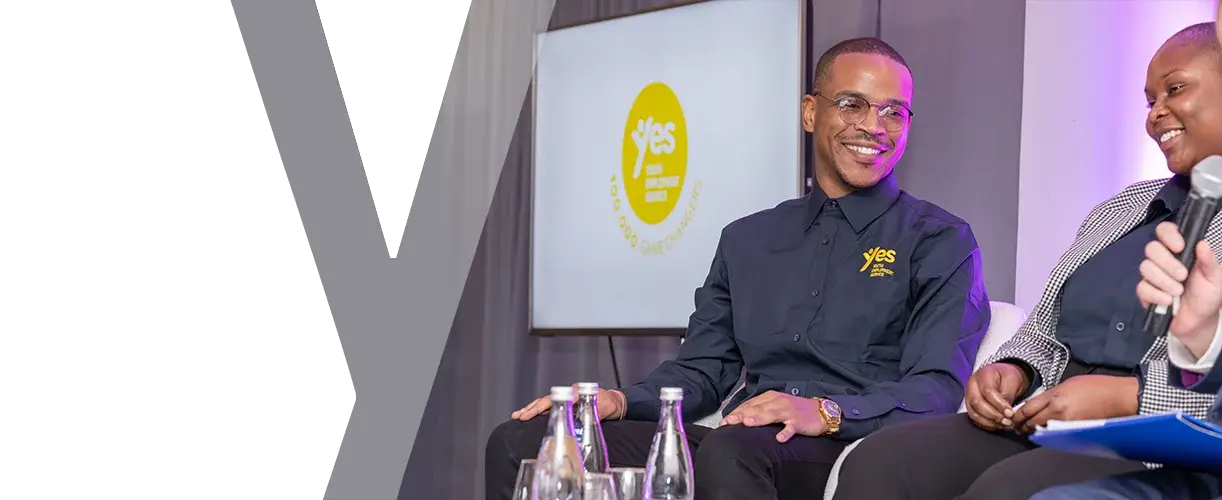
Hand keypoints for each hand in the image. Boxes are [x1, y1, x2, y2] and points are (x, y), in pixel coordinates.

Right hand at [510, 384, 623, 420]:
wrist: (615, 402)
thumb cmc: (609, 404)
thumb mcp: (603, 408)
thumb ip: (591, 411)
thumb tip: (580, 415)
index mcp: (575, 392)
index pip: (556, 399)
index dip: (543, 406)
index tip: (533, 412)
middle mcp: (569, 394)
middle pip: (546, 400)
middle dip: (531, 408)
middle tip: (518, 416)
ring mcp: (567, 398)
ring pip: (546, 403)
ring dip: (532, 409)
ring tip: (518, 415)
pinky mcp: (567, 404)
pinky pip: (550, 407)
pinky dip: (539, 411)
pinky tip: (529, 415)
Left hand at [718, 390, 825, 441]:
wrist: (821, 411)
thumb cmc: (795, 410)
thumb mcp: (775, 406)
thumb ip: (759, 410)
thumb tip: (740, 418)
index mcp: (770, 398)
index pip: (749, 404)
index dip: (736, 413)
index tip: (723, 422)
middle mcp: (778, 402)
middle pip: (757, 408)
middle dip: (742, 415)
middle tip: (728, 422)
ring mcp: (789, 411)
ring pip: (772, 414)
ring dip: (759, 418)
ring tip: (748, 423)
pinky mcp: (799, 421)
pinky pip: (792, 427)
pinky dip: (786, 432)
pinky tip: (780, 438)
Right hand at [963, 362, 1029, 430]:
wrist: (1003, 376)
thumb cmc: (1007, 377)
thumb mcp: (1012, 380)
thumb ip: (1008, 395)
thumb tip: (1006, 413)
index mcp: (983, 375)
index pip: (987, 391)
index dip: (999, 404)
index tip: (1010, 413)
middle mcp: (972, 385)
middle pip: (977, 403)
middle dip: (993, 415)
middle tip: (1007, 421)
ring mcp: (969, 396)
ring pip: (973, 412)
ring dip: (989, 422)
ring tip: (1003, 425)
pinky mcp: (970, 405)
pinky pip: (974, 418)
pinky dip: (985, 424)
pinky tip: (997, 425)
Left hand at [1009, 375, 1138, 433]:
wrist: (1118, 397)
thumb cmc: (1095, 387)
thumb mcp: (1067, 384)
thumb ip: (1050, 395)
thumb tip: (1037, 404)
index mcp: (1054, 396)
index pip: (1027, 409)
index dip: (1017, 416)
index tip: (1013, 418)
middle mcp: (1057, 411)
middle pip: (1031, 422)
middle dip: (1022, 426)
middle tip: (1017, 428)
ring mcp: (1066, 423)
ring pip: (1042, 431)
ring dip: (1034, 432)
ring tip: (1029, 432)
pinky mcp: (1075, 431)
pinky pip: (1056, 435)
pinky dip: (1048, 435)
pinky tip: (1046, 434)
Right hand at [1138, 222, 1221, 347]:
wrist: (1199, 321)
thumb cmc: (1207, 295)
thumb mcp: (1215, 278)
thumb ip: (1209, 261)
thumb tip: (1202, 244)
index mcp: (1180, 251)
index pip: (1165, 231)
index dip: (1168, 235)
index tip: (1180, 247)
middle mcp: (1163, 260)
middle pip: (1152, 248)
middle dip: (1167, 263)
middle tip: (1183, 276)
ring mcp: (1152, 275)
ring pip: (1145, 267)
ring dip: (1163, 281)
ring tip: (1178, 292)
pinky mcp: (1144, 292)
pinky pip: (1142, 288)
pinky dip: (1156, 295)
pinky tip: (1168, 301)